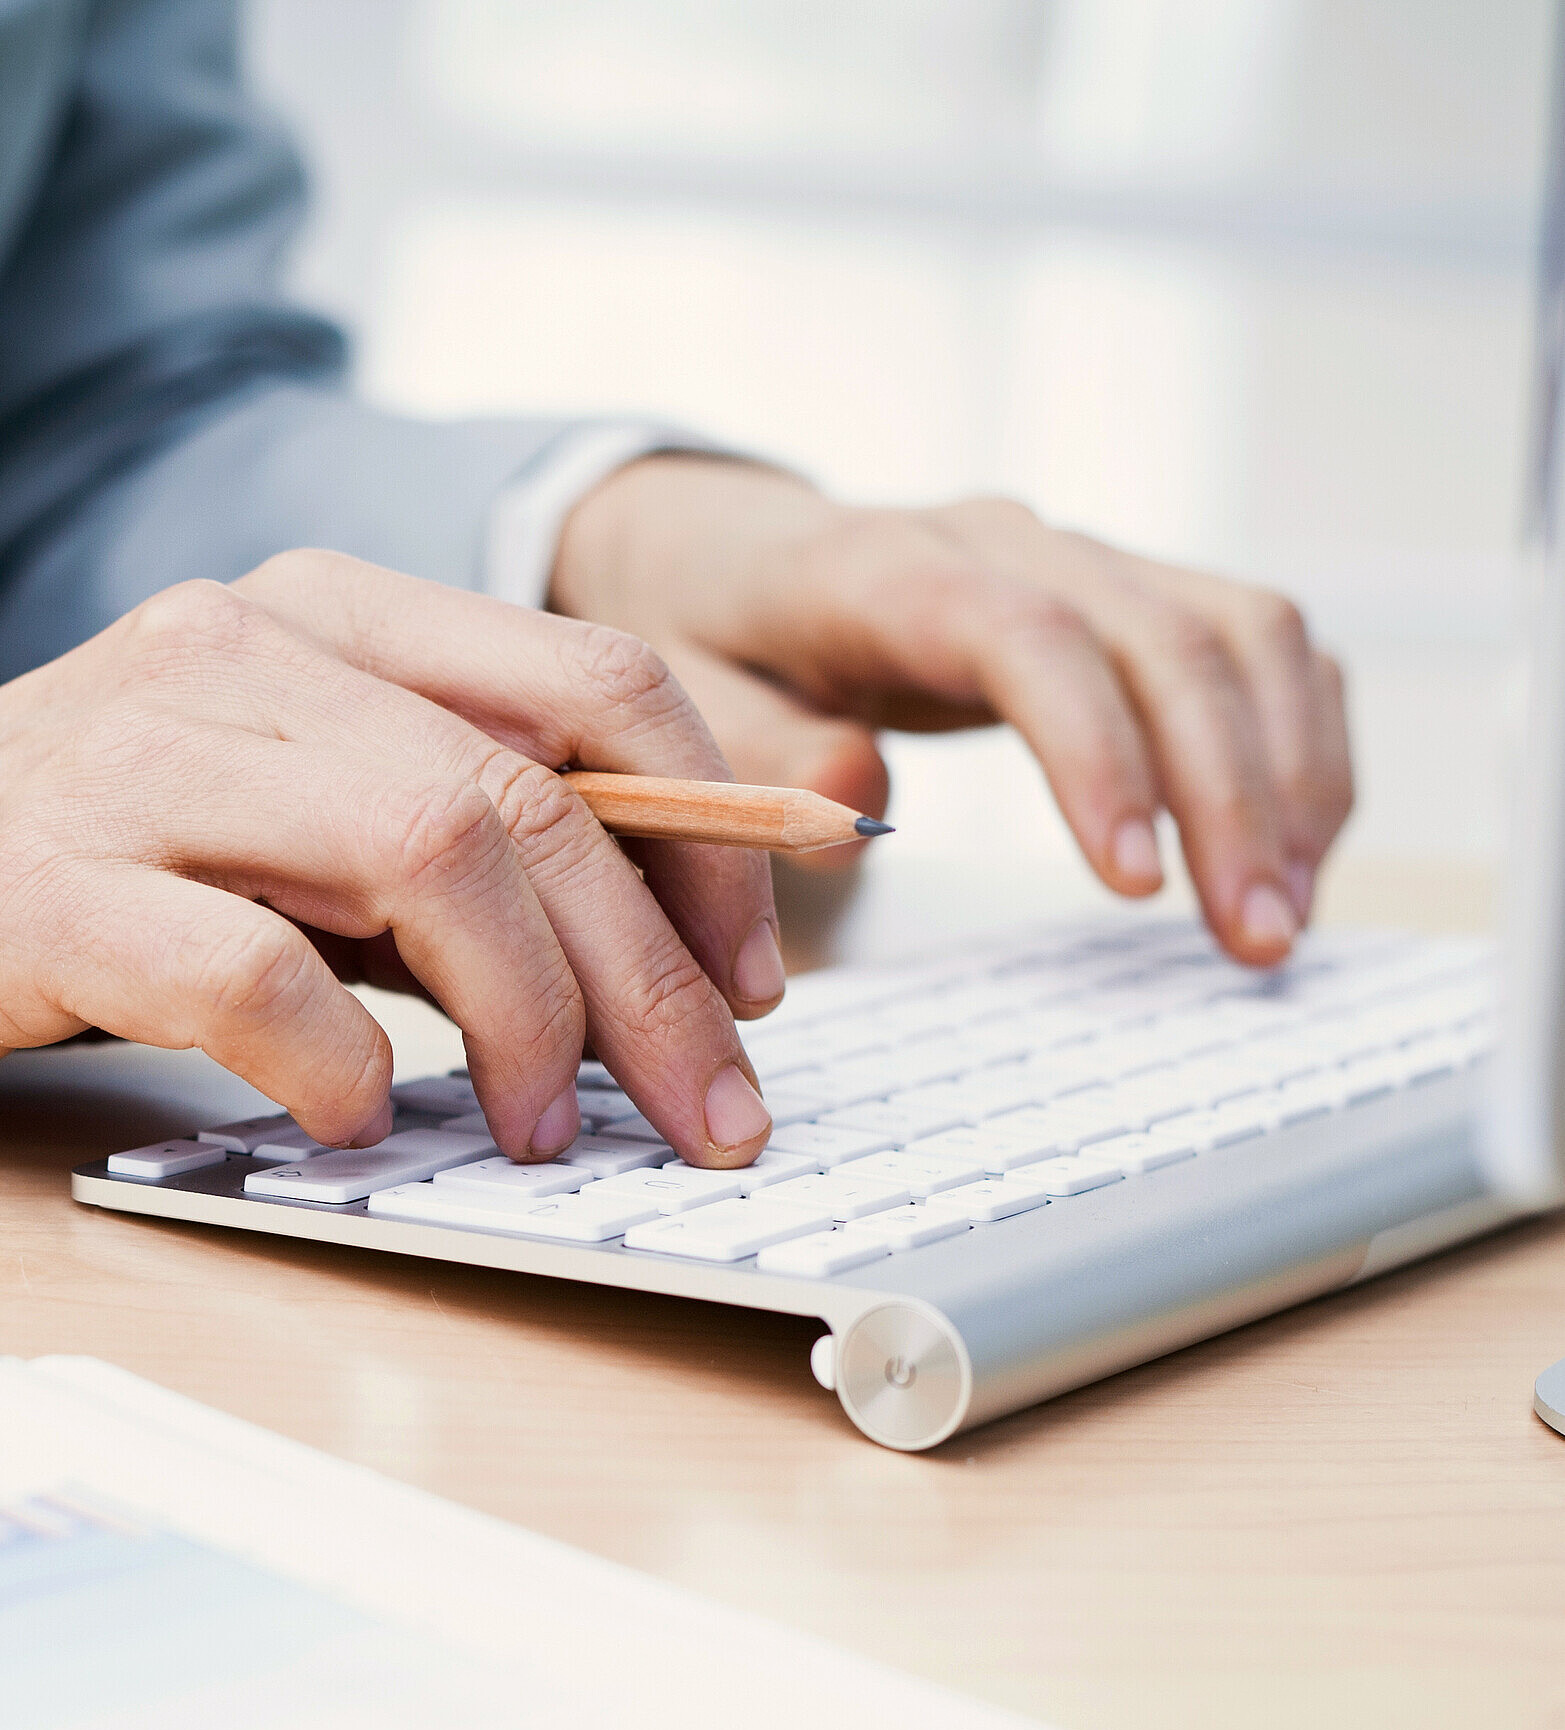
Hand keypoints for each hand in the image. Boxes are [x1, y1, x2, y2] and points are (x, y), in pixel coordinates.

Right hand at [0, 553, 782, 1164]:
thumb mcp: (270, 836)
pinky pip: (241, 963)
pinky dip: (334, 1057)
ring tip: (544, 1133)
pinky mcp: (35, 882)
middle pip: (531, 788)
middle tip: (708, 1117)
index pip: (594, 687)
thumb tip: (640, 959)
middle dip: (658, 976)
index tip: (754, 994)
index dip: (716, 841)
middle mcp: (241, 654)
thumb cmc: (57, 876)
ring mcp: (136, 757)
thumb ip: (425, 860)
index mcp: (322, 620)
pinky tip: (348, 1121)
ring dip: (532, 1016)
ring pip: (424, 844)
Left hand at [549, 456, 1353, 967]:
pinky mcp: (1128, 591)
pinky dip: (1297, 740)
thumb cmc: (703, 634)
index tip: (1130, 884)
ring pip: (1243, 631)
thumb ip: (757, 752)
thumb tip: (857, 814)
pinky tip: (1298, 848)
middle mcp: (1009, 546)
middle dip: (1231, 796)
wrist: (721, 547)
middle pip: (1167, 641)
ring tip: (1281, 916)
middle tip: (1254, 937)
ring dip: (1287, 774)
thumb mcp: (677, 698)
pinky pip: (1255, 641)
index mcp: (888, 570)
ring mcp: (1083, 559)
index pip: (1032, 639)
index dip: (1097, 755)